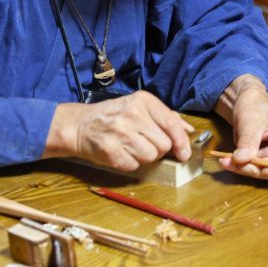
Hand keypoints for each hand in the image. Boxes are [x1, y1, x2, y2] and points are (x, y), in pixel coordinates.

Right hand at [50, 91, 194, 171]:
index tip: (184, 153)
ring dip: (144, 157)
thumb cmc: (114, 116)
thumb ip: (165, 116)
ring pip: (151, 156)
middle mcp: (132, 114)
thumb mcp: (139, 107)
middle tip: (143, 142)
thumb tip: (188, 130)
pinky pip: (134, 166)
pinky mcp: (110, 151)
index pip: (171, 124)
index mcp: (143, 100)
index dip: (182, 142)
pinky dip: (130, 163)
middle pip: (164, 144)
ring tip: (131, 146)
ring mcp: (120, 132)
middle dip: (158, 148)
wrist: (79, 125)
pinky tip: (121, 152)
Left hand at [217, 75, 267, 180]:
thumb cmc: (254, 103)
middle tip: (233, 163)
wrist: (246, 99)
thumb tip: (240, 160)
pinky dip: (241, 165)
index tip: (257, 168)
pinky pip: (255, 166)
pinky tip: (227, 160)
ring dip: (244, 168)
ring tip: (225, 161)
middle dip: (255, 169)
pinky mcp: (264, 156)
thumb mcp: (251, 121)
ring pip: (264, 171)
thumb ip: (248, 142)